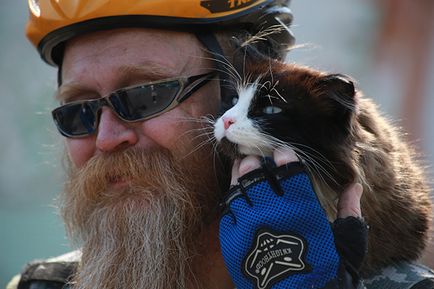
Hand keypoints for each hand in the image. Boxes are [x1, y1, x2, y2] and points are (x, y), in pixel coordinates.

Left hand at [219, 148, 366, 288]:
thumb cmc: (326, 274)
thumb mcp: (347, 243)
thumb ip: (349, 210)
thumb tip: (354, 186)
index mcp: (301, 208)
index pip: (289, 170)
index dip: (284, 156)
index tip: (282, 152)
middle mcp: (271, 211)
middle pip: (255, 173)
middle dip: (255, 161)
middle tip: (255, 157)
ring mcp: (247, 225)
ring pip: (238, 189)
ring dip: (239, 175)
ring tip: (242, 169)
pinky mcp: (231, 240)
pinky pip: (228, 212)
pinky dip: (233, 202)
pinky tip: (238, 198)